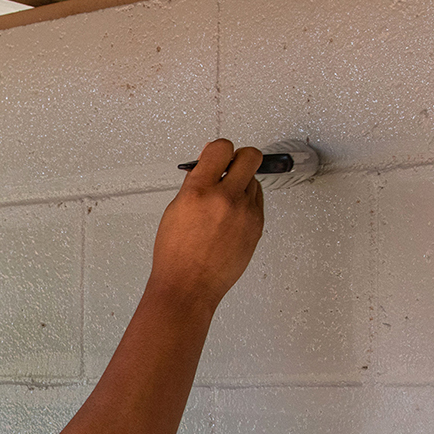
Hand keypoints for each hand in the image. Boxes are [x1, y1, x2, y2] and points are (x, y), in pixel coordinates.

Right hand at [147, 138, 265, 310]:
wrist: (189, 286)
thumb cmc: (176, 254)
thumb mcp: (176, 210)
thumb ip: (195, 183)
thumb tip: (208, 162)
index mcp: (198, 191)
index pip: (221, 148)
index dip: (219, 148)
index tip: (217, 155)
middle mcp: (225, 198)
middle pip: (250, 156)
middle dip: (241, 158)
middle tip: (231, 168)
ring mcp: (245, 213)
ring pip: (254, 180)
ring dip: (242, 184)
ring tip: (225, 204)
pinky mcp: (257, 226)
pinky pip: (257, 201)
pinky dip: (246, 203)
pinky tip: (231, 218)